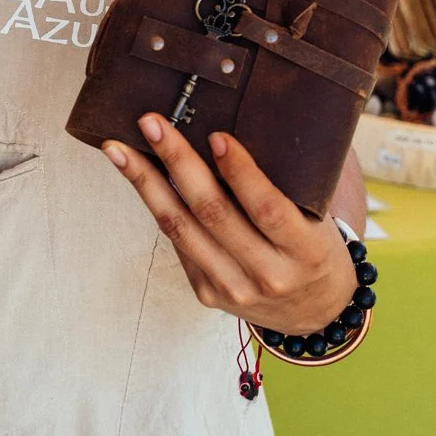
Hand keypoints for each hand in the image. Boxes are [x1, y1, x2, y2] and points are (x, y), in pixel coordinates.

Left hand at [103, 115, 356, 336]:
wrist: (315, 312)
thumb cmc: (314, 250)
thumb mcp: (316, 219)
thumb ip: (282, 185)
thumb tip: (226, 132)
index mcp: (305, 252)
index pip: (268, 209)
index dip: (241, 173)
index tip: (216, 136)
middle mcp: (268, 275)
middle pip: (212, 214)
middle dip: (177, 162)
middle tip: (151, 123)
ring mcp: (233, 289)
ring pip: (180, 228)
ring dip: (145, 183)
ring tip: (119, 148)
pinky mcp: (206, 293)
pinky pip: (176, 241)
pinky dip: (156, 204)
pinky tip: (137, 175)